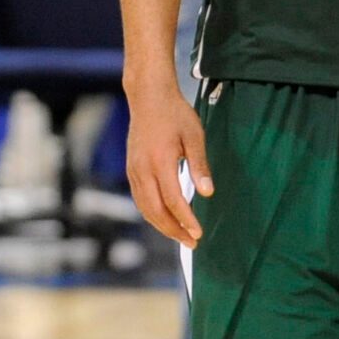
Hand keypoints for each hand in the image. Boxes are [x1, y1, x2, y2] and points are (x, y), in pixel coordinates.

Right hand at [126, 84, 211, 246]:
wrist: (148, 96)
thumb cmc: (175, 113)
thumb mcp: (194, 135)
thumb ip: (200, 165)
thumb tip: (207, 192)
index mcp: (160, 161)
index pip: (173, 200)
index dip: (186, 219)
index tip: (199, 233)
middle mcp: (143, 169)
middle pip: (155, 210)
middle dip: (173, 230)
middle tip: (192, 242)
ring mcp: (134, 170)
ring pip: (144, 208)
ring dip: (162, 225)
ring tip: (180, 235)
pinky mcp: (131, 169)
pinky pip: (139, 199)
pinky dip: (152, 213)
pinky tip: (164, 218)